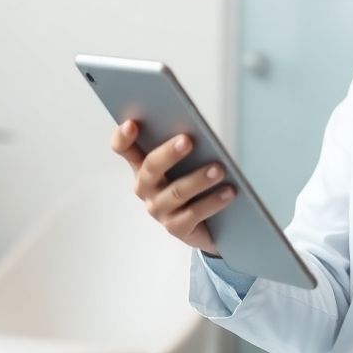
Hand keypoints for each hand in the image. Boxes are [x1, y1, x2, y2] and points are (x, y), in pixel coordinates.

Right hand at [110, 120, 235, 255]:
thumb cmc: (195, 184)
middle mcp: (147, 188)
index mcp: (144, 166)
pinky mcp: (176, 228)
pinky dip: (213, 201)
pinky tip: (228, 192)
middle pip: (151, 168)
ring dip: (199, 179)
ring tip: (219, 169)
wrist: (209, 224)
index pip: (124, 149)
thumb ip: (185, 147)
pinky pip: (193, 214)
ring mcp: (159, 209)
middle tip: (188, 140)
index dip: (123, 137)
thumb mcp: (187, 163)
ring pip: (176, 192)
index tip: (132, 124)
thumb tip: (199, 131)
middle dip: (169, 153)